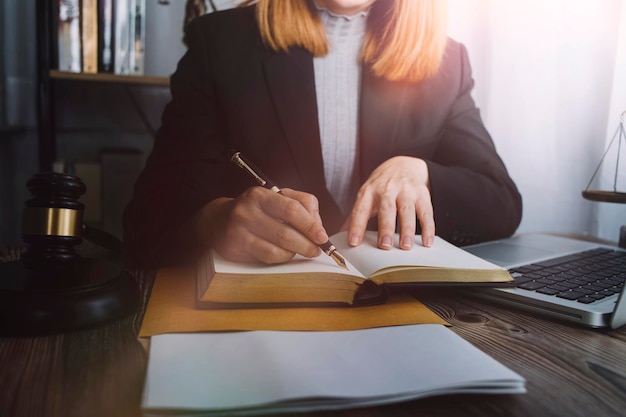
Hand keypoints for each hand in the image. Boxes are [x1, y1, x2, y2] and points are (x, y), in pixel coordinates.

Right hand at [197, 187, 329, 263]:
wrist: (218, 221)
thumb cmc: (256, 209)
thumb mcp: (277, 197)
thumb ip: (303, 203)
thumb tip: (318, 224)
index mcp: (260, 195)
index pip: (292, 210)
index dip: (311, 225)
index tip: (322, 236)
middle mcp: (246, 212)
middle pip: (285, 233)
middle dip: (307, 244)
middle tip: (317, 250)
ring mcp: (239, 232)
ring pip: (277, 249)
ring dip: (295, 252)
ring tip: (302, 251)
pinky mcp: (235, 249)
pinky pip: (267, 258)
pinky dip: (282, 258)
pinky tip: (285, 253)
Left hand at [346, 156, 434, 249]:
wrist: (403, 164)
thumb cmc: (381, 185)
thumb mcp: (365, 195)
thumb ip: (355, 216)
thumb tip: (339, 236)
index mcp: (369, 192)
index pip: (361, 210)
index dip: (356, 227)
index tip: (354, 243)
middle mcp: (387, 189)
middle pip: (386, 209)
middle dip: (386, 228)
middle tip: (384, 245)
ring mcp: (406, 190)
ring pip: (407, 210)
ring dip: (407, 229)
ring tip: (405, 246)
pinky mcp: (422, 193)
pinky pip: (426, 212)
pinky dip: (428, 228)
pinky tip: (427, 242)